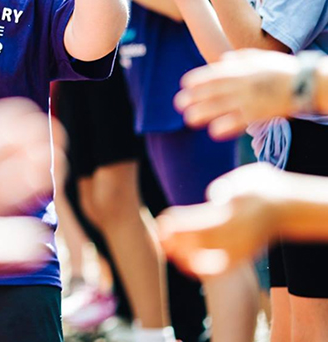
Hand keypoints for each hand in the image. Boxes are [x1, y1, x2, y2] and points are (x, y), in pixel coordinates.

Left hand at [158, 164, 284, 276]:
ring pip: (210, 258)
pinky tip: (185, 262)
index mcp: (236, 214)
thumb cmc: (261, 185)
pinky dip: (201, 267)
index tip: (163, 220)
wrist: (288, 205)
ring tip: (167, 247)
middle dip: (177, 239)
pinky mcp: (245, 254)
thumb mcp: (243, 179)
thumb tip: (211, 199)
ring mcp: (243, 246)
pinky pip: (221, 267)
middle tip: (160, 234)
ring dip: (185, 254)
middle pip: (201, 242)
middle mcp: (239, 234)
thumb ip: (224, 188)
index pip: (201, 223)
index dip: (179, 224)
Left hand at [175, 49, 300, 139]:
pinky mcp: (259, 113)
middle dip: (194, 97)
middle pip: (212, 90)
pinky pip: (239, 121)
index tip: (184, 85)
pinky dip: (226, 126)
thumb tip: (224, 59)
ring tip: (189, 119)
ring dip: (203, 113)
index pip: (213, 73)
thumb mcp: (260, 58)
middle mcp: (240, 83)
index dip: (197, 80)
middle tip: (178, 104)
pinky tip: (214, 132)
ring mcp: (248, 98)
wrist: (306, 82)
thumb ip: (240, 58)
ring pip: (220, 106)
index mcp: (240, 69)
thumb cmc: (283, 70)